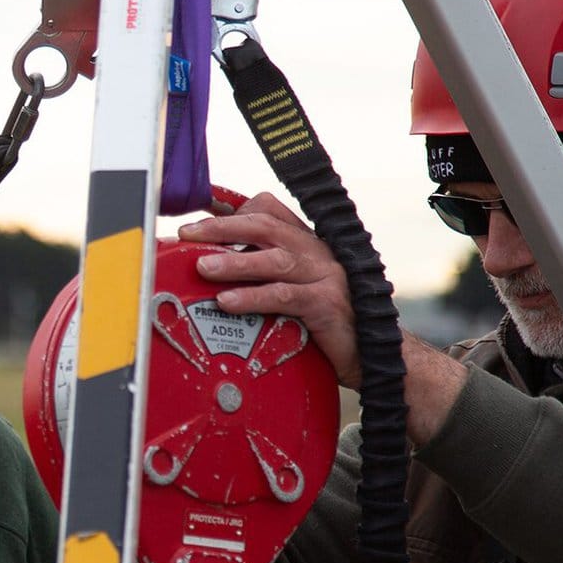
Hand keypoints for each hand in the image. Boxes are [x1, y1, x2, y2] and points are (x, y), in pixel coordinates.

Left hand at [179, 194, 360, 386]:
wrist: (374, 354)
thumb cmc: (323, 325)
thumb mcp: (290, 292)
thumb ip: (261, 275)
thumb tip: (208, 268)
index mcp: (305, 243)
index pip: (268, 209)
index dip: (230, 209)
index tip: (196, 215)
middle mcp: (316, 252)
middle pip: (266, 226)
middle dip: (222, 227)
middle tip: (188, 233)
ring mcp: (325, 275)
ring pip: (275, 259)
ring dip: (234, 262)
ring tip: (202, 267)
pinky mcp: (327, 304)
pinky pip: (285, 296)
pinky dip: (253, 298)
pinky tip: (228, 302)